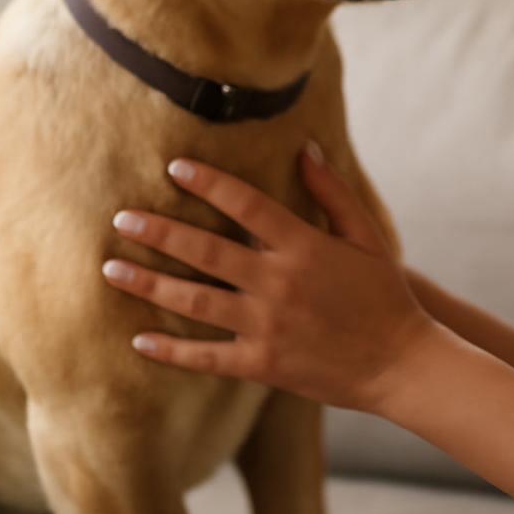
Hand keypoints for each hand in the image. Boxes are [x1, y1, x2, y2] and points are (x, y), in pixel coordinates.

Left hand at [100, 142, 436, 414]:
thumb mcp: (367, 236)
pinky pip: (206, 356)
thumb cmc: (386, 295)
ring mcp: (266, 326)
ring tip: (112, 269)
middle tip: (121, 219)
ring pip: (194, 301)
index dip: (208, 183)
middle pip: (205, 251)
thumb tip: (306, 148)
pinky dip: (170, 350)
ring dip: (149, 283)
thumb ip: (333, 192)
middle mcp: (278, 283)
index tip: (174, 167)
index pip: (246, 204)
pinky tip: (139, 340)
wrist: (401, 363)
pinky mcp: (262, 365)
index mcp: (303, 246)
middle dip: (158, 232)